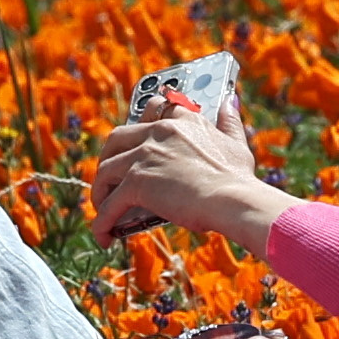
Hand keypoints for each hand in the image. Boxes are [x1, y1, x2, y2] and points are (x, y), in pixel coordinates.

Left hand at [91, 105, 291, 249]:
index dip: (140, 127)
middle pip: (117, 139)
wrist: (234, 200)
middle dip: (108, 157)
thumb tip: (230, 102)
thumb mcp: (235, 144)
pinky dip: (102, 221)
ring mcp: (145, 155)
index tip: (137, 142)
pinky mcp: (137, 182)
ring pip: (105, 170)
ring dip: (100, 191)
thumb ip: (229, 123)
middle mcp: (159, 131)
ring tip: (104, 208)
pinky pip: (110, 203)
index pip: (152, 110)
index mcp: (182, 120)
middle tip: (111, 177)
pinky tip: (103, 236)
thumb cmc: (238, 178)